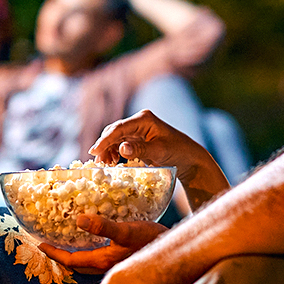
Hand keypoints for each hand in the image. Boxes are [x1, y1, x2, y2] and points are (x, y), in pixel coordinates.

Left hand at [39, 218, 166, 273]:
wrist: (175, 249)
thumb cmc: (151, 240)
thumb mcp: (126, 230)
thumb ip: (103, 226)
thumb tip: (78, 220)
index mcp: (103, 260)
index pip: (71, 260)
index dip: (54, 253)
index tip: (40, 244)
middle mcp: (106, 266)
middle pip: (77, 265)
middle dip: (63, 256)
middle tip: (51, 244)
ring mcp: (115, 265)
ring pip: (89, 263)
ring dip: (76, 255)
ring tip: (69, 241)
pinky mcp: (123, 260)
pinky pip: (99, 259)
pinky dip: (90, 251)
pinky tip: (95, 241)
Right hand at [90, 110, 229, 207]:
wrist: (189, 158)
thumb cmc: (178, 152)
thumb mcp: (159, 151)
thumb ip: (140, 150)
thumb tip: (121, 148)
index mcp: (144, 119)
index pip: (119, 128)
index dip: (105, 140)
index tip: (94, 152)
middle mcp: (139, 121)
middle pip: (114, 131)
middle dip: (104, 145)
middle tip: (96, 161)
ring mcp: (137, 129)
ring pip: (115, 138)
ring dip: (108, 150)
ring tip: (105, 164)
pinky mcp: (137, 139)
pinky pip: (120, 143)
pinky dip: (114, 152)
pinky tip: (112, 162)